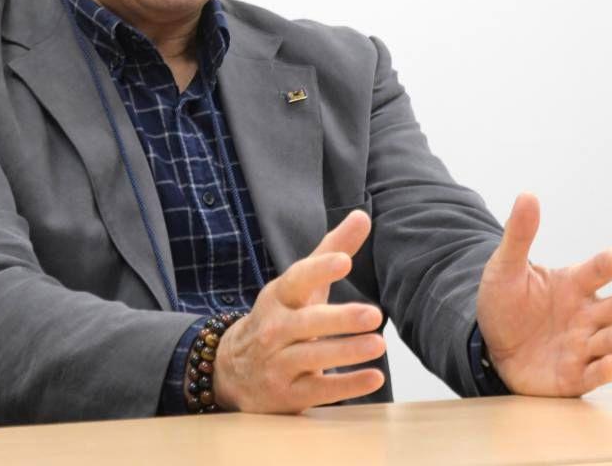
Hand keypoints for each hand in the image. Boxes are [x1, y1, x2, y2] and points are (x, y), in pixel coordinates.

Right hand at [213, 210, 386, 412]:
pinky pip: (318, 390)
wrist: (233, 369)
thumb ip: (332, 251)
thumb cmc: (281, 317)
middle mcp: (275, 329)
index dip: (319, 269)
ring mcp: (278, 363)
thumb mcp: (301, 285)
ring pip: (312, 357)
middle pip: (306, 323)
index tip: (344, 260)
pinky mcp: (288, 395)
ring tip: (378, 344)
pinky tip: (373, 378)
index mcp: (279, 297)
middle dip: (339, 319)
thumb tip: (362, 215)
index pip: (296, 279)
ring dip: (346, 352)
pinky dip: (346, 385)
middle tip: (374, 314)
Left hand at [477, 193, 611, 395]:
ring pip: (611, 342)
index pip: (595, 271)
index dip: (605, 265)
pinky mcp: (573, 375)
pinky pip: (592, 375)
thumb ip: (520, 235)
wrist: (488, 344)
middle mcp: (585, 314)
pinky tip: (611, 364)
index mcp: (573, 284)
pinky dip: (603, 371)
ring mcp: (582, 346)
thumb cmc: (505, 303)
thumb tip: (527, 195)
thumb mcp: (506, 267)